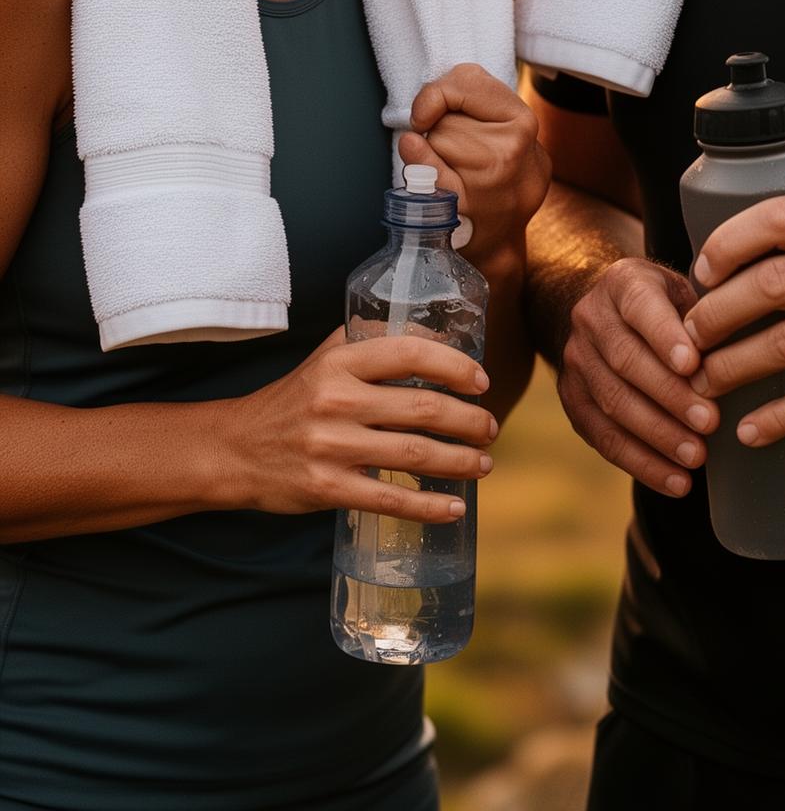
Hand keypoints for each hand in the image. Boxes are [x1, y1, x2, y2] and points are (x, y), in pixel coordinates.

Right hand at [227, 329, 496, 520]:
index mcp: (340, 361)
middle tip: (490, 427)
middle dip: (468, 420)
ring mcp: (332, 446)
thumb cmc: (294, 398)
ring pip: (414, 455)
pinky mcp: (327, 488)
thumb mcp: (325, 357)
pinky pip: (390, 499)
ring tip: (484, 463)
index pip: (410, 352)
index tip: (481, 381)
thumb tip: (434, 334)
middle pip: (422, 408)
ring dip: (460, 462)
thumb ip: (371, 341)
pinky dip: (429, 506)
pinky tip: (454, 508)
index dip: (454, 365)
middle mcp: (337, 399)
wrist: (236, 448)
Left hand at [399, 63, 549, 270]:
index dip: (441, 91)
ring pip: (435, 139)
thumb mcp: (506, 125)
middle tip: (462, 151)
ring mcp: (489, 180)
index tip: (431, 110)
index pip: (467, 81)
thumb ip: (475, 96)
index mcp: (523, 121)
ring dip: (435, 149)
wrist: (502, 233)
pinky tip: (414, 155)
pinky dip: (417, 161)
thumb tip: (424, 111)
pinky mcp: (463, 205)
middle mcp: (511, 149)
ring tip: (457, 168)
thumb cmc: (501, 168)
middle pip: (447, 116)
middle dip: (443, 126)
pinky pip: (428, 172)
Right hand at [558, 257, 719, 496]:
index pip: (640, 306)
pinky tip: (676, 481)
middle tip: (710, 422)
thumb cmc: (664, 305)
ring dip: (658, 435)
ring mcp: (575, 360)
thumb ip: (703, 316)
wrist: (603, 313)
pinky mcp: (572, 400)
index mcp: (622, 283)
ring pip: (613, 402)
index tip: (693, 365)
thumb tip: (738, 355)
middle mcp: (590, 318)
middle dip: (670, 395)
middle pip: (625, 360)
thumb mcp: (682, 291)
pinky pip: (603, 437)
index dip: (665, 336)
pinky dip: (641, 463)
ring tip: (696, 457)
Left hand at [683, 193, 784, 448]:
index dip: (728, 245)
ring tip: (703, 384)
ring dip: (735, 368)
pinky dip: (781, 416)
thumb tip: (724, 263)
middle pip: (771, 286)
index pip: (777, 221)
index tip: (700, 272)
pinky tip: (750, 429)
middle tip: (688, 337)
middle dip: (717, 315)